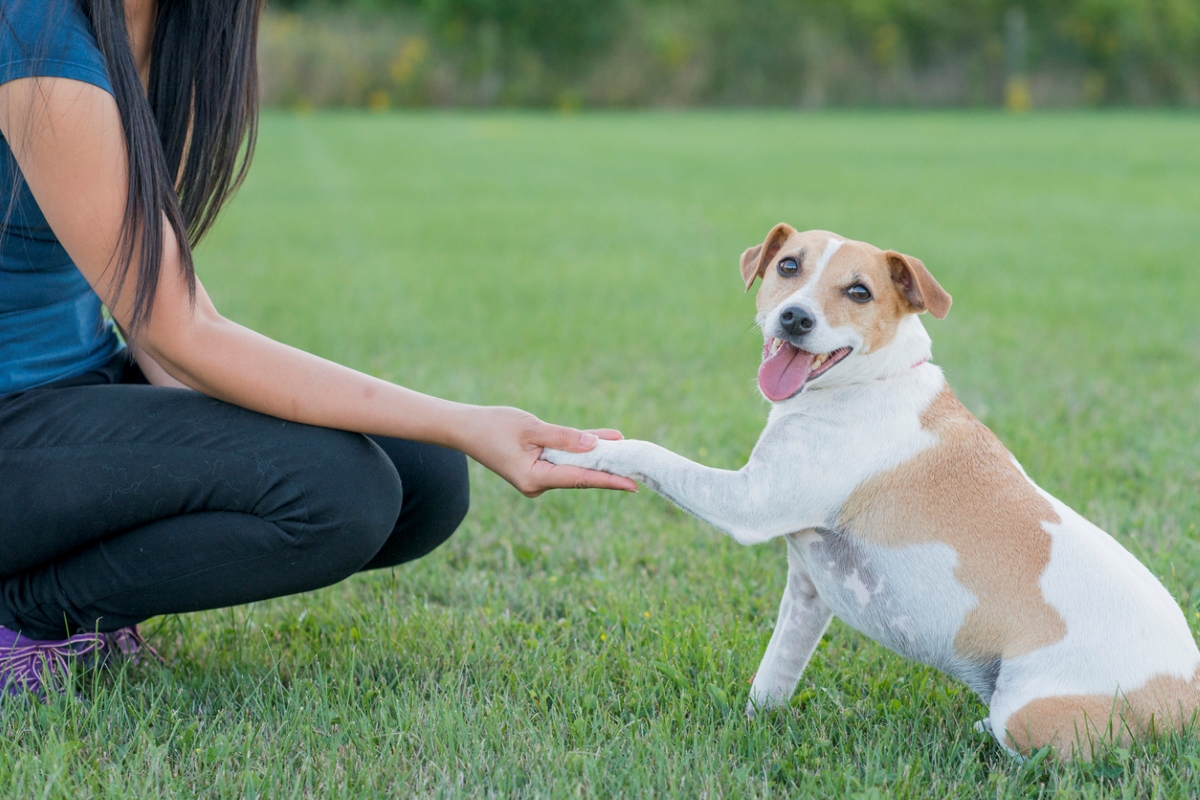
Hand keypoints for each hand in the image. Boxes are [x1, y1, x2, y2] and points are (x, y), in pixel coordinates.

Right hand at [458, 406, 637, 496]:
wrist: (464, 428)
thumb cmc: (493, 426)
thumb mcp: (531, 428)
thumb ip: (563, 437)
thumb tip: (593, 445)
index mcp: (535, 479)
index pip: (580, 479)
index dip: (609, 480)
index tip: (632, 485)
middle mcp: (538, 483)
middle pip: (580, 474)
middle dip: (608, 467)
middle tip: (638, 462)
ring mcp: (537, 477)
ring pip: (574, 465)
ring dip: (597, 456)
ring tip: (626, 447)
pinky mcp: (536, 467)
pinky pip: (564, 459)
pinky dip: (581, 450)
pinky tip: (604, 442)